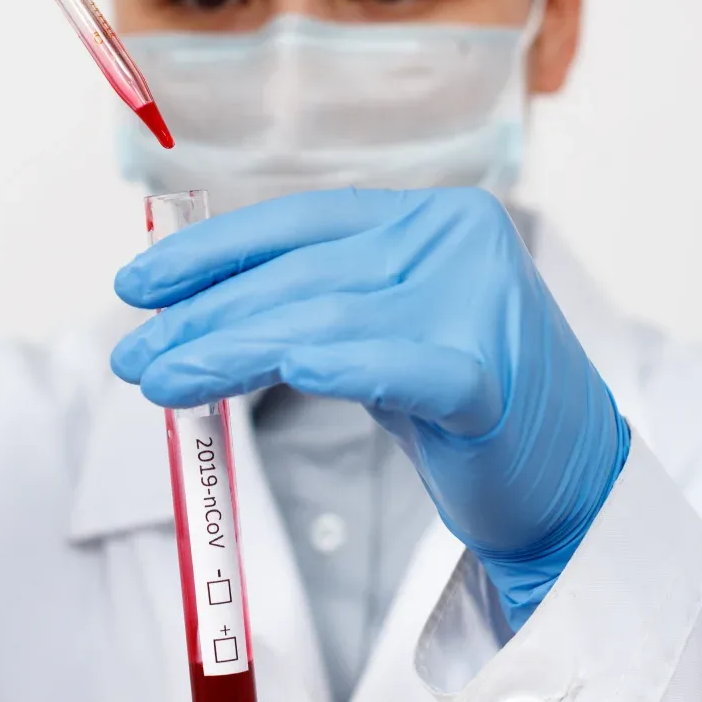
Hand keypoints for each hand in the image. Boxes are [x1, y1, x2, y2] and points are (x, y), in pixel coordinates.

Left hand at [111, 188, 630, 628]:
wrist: (568, 482)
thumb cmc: (459, 405)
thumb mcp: (377, 333)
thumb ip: (310, 305)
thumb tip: (191, 314)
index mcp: (428, 219)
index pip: (298, 222)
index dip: (211, 251)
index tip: (138, 284)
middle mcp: (457, 243)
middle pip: (300, 276)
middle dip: (203, 316)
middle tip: (133, 355)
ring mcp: (480, 307)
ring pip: (325, 320)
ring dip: (227, 351)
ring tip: (159, 380)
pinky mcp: (490, 382)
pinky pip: (401, 369)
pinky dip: (342, 367)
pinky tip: (285, 369)